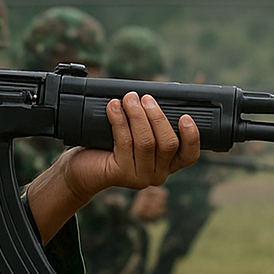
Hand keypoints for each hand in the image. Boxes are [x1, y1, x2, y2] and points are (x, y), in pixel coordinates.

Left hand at [26, 91, 199, 242]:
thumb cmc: (109, 148)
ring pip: (146, 142)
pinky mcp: (121, 174)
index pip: (189, 156)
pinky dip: (119, 120)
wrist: (81, 169)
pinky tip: (113, 107)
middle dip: (157, 116)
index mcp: (167, 165)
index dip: (192, 137)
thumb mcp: (135, 136)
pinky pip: (124, 142)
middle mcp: (158, 175)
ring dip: (137, 115)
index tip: (185, 116)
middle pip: (168, 144)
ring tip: (128, 98)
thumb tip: (151, 97)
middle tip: (144, 97)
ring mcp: (140, 177)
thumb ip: (149, 125)